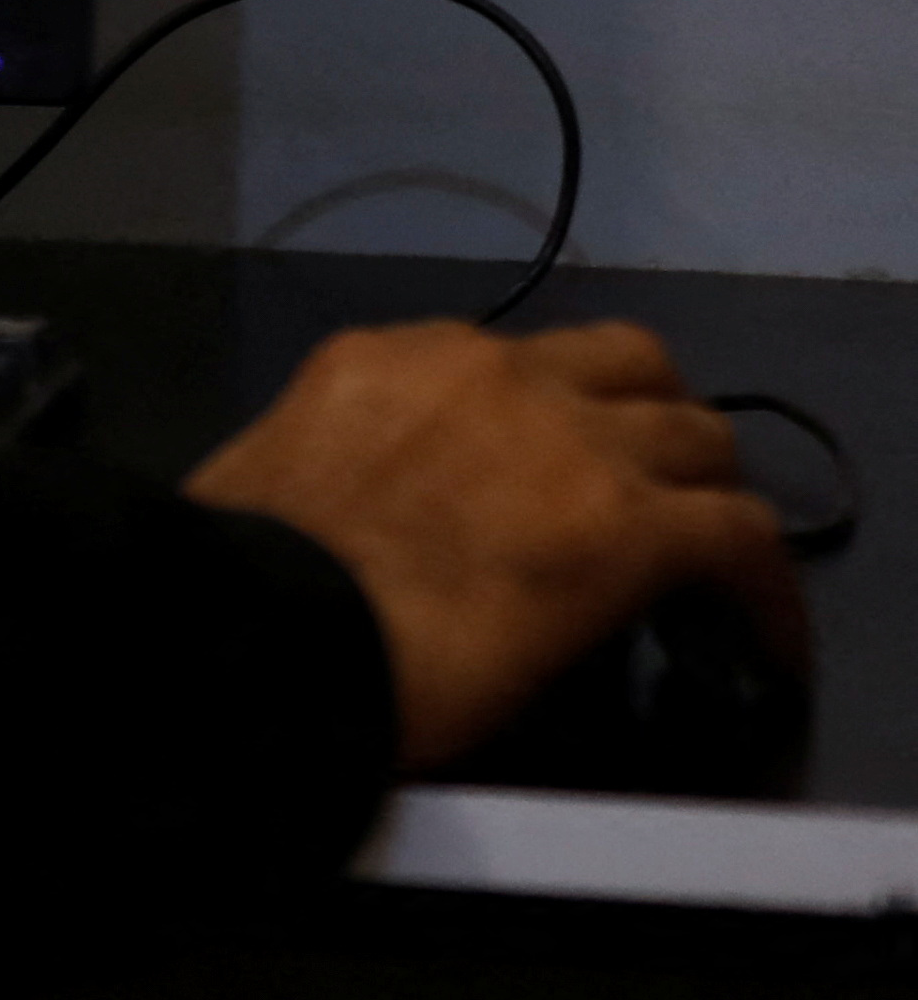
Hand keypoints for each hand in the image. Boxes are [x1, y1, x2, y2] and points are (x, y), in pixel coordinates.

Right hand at [183, 319, 804, 772]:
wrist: (261, 623)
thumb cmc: (237, 570)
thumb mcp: (264, 475)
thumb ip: (328, 465)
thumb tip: (348, 519)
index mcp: (383, 360)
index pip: (501, 362)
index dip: (541, 414)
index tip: (540, 470)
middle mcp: (487, 371)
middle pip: (624, 366)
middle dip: (648, 423)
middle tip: (645, 491)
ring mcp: (567, 440)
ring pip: (698, 434)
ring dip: (704, 488)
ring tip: (710, 554)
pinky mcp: (630, 526)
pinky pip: (740, 538)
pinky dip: (762, 588)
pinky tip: (762, 638)